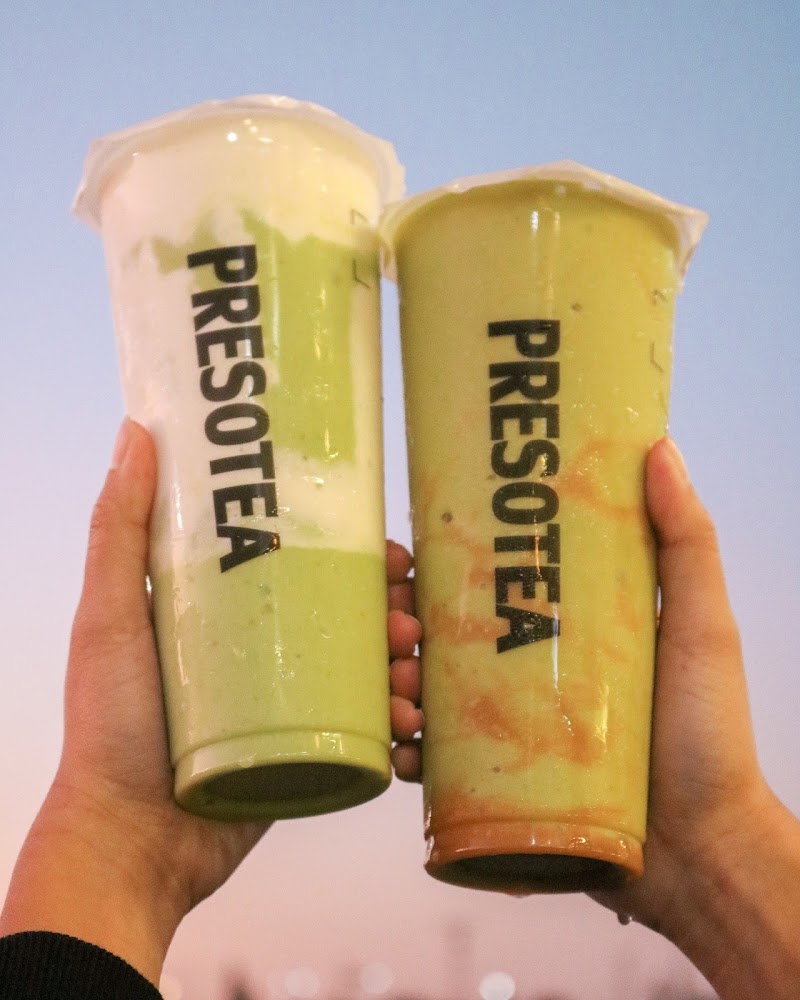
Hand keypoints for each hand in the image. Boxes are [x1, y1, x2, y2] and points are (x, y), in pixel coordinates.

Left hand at [0, 419, 446, 986]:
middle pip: (351, 616)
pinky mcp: (309, 755)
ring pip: (369, 671)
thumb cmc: (113, 726)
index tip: (388, 552)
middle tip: (407, 620)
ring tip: (409, 673)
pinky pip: (369, 730)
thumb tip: (135, 430)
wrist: (130, 842)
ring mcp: (291, 706)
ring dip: (406, 665)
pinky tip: (411, 723)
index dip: (355, 554)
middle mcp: (264, 653)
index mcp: (229, 613)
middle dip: (394, 612)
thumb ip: (119, 529)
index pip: (308, 565)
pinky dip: (399, 722)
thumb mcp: (111, 616)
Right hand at [386, 438, 799, 997]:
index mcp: (559, 629)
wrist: (706, 853)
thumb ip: (687, 541)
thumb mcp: (699, 626)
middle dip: (398, 627)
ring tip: (397, 687)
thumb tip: (658, 447)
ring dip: (394, 685)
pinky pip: (439, 766)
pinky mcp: (501, 788)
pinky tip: (402, 747)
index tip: (402, 555)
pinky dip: (408, 754)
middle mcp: (527, 675)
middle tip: (394, 627)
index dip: (431, 568)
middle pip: (440, 639)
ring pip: (429, 698)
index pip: (481, 584)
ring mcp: (511, 734)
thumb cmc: (707, 733)